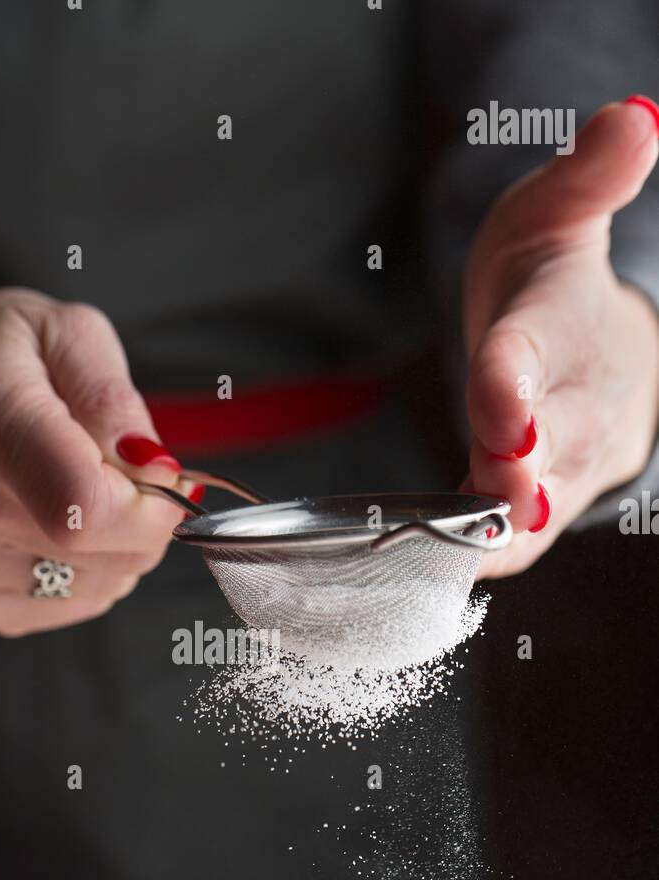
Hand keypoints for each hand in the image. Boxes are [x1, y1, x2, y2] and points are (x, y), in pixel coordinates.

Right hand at [0, 287, 192, 632]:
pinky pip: (61, 608)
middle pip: (108, 558)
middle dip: (142, 522)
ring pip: (97, 590)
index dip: (150, 508)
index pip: (87, 508)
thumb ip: (113, 397)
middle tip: (112, 473)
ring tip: (61, 490)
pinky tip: (39, 524)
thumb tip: (157, 470)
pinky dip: (76, 574)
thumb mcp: (50, 329)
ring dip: (109, 548)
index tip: (156, 479)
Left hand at [463, 98, 658, 576]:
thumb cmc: (550, 280)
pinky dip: (484, 555)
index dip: (515, 379)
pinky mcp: (558, 499)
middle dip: (516, 473)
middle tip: (487, 495)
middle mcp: (579, 403)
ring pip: (537, 508)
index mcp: (561, 326)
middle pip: (548, 446)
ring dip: (498, 532)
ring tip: (452, 556)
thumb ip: (586, 178)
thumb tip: (632, 117)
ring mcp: (575, 459)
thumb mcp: (556, 214)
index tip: (499, 401)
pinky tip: (436, 572)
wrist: (590, 344)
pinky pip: (519, 538)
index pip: (535, 352)